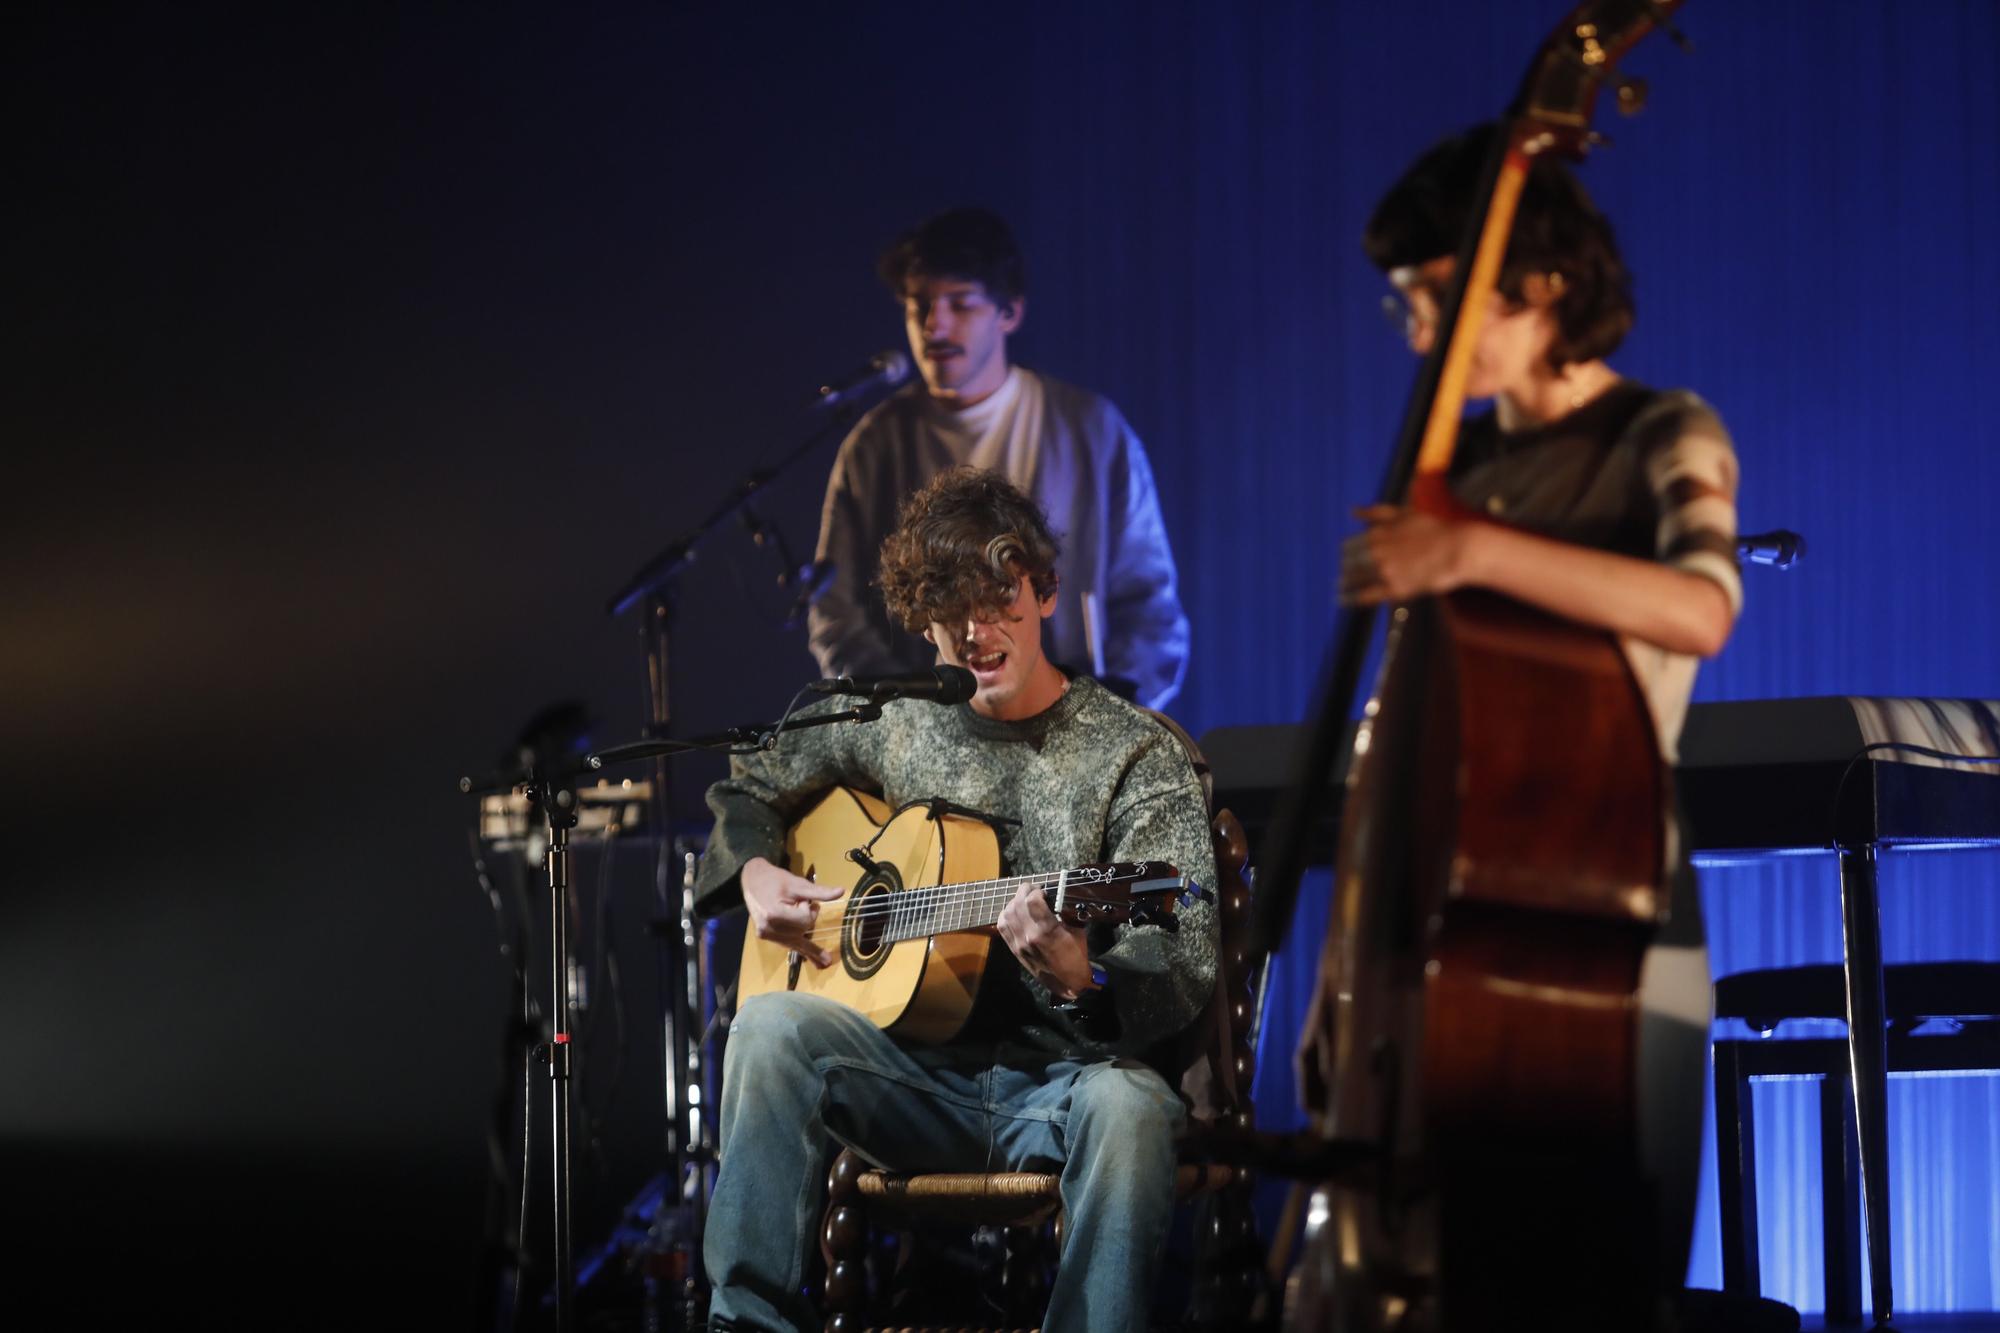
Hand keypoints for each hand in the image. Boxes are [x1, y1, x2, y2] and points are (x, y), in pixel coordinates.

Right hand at [741, 856, 843, 968]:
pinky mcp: (764, 936)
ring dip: (808, 946)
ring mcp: (765, 934)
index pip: (804, 922)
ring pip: (794, 943)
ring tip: (825, 961)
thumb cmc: (775, 879)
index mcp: (774, 914)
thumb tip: (842, 892)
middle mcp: (768, 928)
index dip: (808, 911)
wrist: (753, 879)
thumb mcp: (799, 884)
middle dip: (806, 921)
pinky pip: (787, 944)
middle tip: (802, 905)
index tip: (804, 901)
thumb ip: (820, 892)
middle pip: (800, 933)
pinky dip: (799, 948)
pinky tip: (812, 960)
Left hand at [995, 883, 1093, 999]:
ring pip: (1006, 914)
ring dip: (1014, 902)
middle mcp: (1029, 936)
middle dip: (1024, 892)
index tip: (1044, 891)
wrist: (1066, 982)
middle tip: (1033, 890)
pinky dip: (1006, 915)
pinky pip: (1002, 927)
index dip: (1036, 890)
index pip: (1032, 901)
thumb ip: (1063, 912)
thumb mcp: (1076, 930)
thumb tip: (1054, 897)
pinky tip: (1015, 912)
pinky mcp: (1014, 949)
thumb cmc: (1076, 955)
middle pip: (1017, 904)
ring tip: (1024, 899)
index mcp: (1047, 931)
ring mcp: (1018, 944)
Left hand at [1339, 504, 1472, 605]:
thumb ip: (1376, 512)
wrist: (1456, 549)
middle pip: (1348, 564)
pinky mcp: (1396, 589)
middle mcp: (1377, 553)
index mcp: (1377, 534)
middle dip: (1344, 569)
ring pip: (1355, 580)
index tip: (1344, 558)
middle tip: (1341, 576)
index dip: (1345, 553)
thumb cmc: (1432, 529)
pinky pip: (1368, 596)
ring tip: (1339, 589)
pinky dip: (1354, 598)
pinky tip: (1346, 600)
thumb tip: (1353, 511)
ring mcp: (1385, 572)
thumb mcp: (1403, 513)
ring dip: (1344, 584)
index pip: (1348, 546)